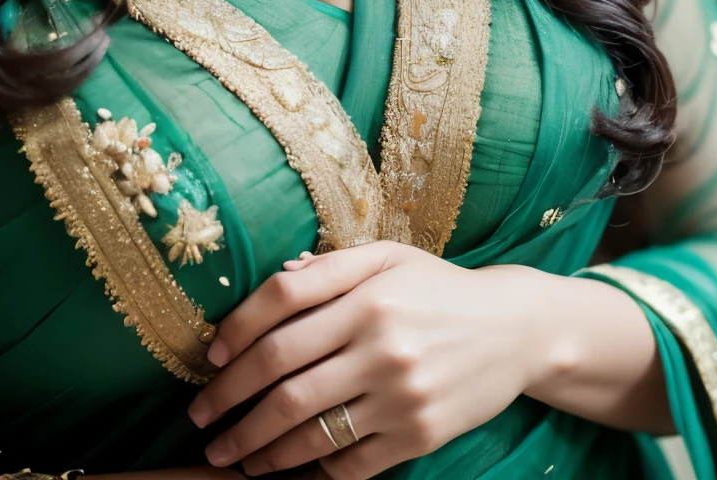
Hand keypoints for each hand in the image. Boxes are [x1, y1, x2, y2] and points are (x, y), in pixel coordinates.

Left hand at [186, 242, 564, 477]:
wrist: (515, 330)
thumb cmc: (440, 288)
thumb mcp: (390, 257)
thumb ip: (331, 266)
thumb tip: (275, 281)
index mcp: (368, 291)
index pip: (282, 306)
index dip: (236, 332)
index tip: (209, 360)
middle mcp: (380, 342)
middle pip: (283, 377)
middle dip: (230, 403)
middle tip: (200, 420)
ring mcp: (399, 394)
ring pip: (308, 429)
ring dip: (258, 449)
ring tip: (231, 457)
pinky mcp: (417, 435)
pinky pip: (348, 464)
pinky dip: (308, 473)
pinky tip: (284, 473)